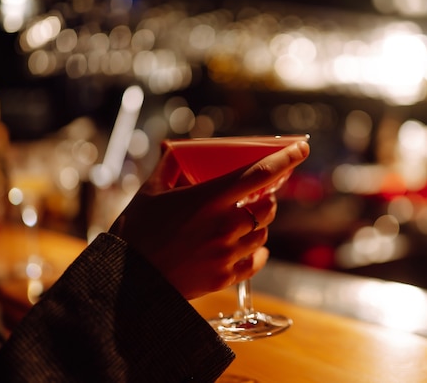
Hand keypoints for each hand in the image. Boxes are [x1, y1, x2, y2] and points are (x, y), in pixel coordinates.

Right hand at [109, 140, 309, 299]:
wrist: (125, 280)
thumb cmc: (136, 231)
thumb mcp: (150, 191)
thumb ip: (169, 166)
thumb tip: (173, 147)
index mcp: (209, 198)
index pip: (259, 173)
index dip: (285, 159)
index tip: (301, 149)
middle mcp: (224, 225)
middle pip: (268, 206)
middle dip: (268, 197)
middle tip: (257, 195)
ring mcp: (226, 253)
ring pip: (263, 233)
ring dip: (259, 224)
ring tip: (243, 221)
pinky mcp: (224, 277)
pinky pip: (256, 261)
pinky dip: (257, 253)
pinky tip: (249, 248)